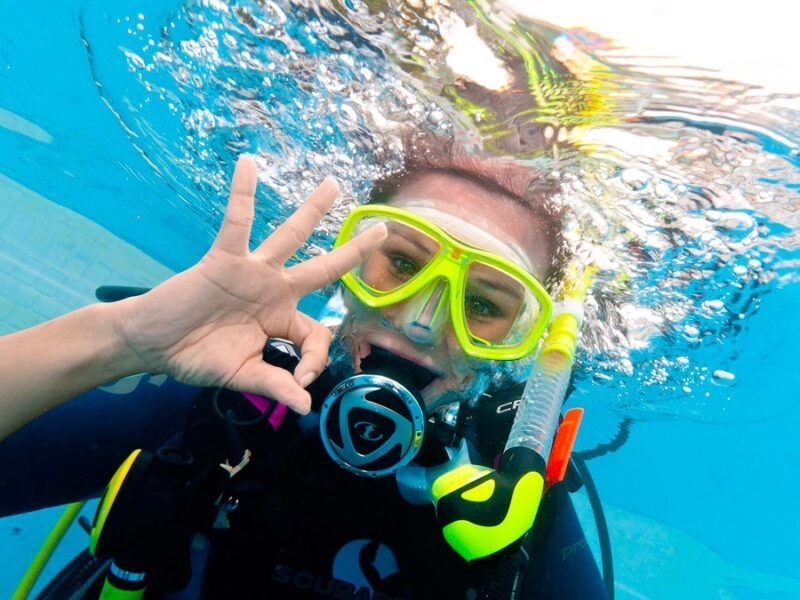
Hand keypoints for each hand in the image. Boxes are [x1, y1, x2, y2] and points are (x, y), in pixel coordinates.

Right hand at [114, 156, 385, 413]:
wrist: (153, 345)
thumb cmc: (197, 357)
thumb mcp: (242, 376)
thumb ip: (275, 385)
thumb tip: (306, 406)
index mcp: (282, 321)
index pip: (317, 333)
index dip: (316, 359)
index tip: (302, 380)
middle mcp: (275, 291)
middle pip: (324, 268)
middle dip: (354, 251)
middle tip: (383, 230)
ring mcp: (253, 272)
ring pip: (290, 237)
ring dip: (313, 211)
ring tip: (333, 184)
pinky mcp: (225, 260)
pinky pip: (236, 222)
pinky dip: (242, 194)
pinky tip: (248, 164)